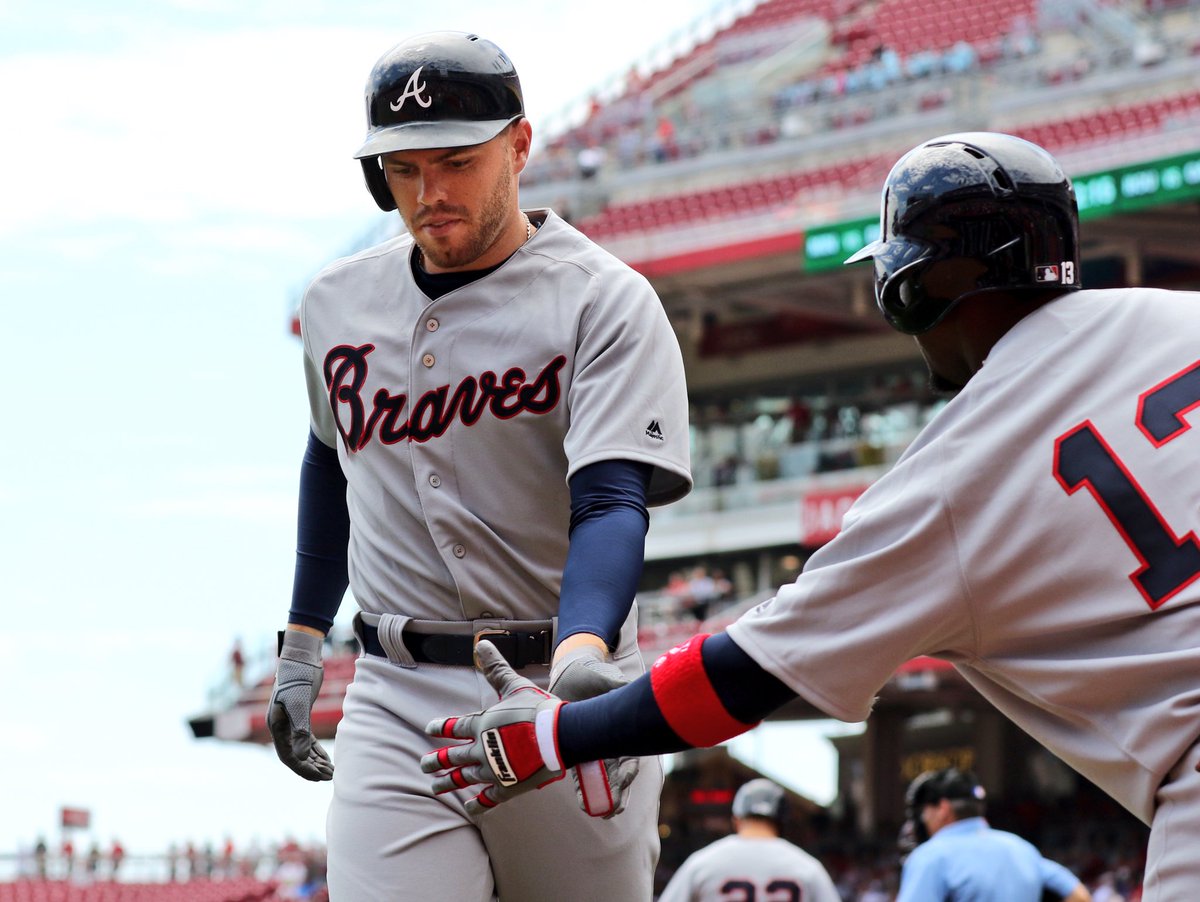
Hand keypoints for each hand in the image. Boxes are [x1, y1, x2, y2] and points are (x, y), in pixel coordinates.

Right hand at [267, 629, 333, 780]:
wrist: (302, 657)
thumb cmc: (298, 678)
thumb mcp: (299, 705)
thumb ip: (300, 731)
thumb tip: (301, 757)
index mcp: (276, 726)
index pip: (288, 756)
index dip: (303, 769)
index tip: (318, 777)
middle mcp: (281, 727)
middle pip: (295, 755)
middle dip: (311, 768)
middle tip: (329, 777)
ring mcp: (290, 722)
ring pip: (301, 749)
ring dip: (315, 760)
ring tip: (330, 771)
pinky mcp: (300, 716)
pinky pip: (306, 739)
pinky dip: (316, 749)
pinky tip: (327, 758)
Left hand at [422, 640, 634, 816]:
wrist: (557, 736)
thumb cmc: (537, 709)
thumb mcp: (514, 685)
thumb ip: (496, 668)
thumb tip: (481, 643)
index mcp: (481, 725)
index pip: (455, 727)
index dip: (441, 727)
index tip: (429, 729)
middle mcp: (481, 750)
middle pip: (452, 757)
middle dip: (437, 760)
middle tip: (424, 764)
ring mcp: (492, 771)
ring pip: (464, 778)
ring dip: (448, 782)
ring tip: (434, 786)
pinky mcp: (506, 787)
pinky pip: (487, 799)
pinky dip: (476, 804)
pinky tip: (468, 807)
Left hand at [549, 642, 641, 815]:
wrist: (572, 673)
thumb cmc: (596, 675)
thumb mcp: (609, 679)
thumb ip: (617, 687)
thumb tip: (625, 688)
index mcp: (623, 728)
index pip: (632, 755)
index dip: (630, 769)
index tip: (627, 778)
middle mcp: (611, 742)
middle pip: (619, 774)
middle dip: (619, 792)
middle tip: (615, 808)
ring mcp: (594, 748)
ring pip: (603, 779)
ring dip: (604, 797)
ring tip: (602, 812)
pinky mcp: (576, 750)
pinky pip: (581, 774)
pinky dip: (584, 791)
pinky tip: (584, 804)